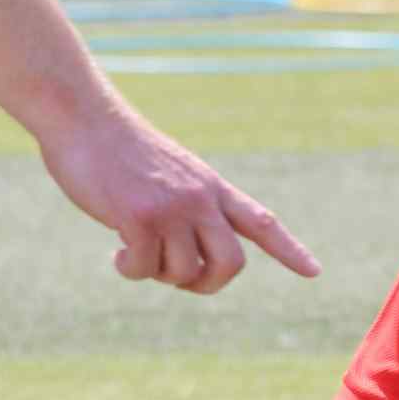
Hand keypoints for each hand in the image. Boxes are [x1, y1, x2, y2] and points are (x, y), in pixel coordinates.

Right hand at [42, 107, 319, 293]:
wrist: (84, 116)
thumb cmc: (120, 148)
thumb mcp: (172, 171)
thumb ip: (192, 205)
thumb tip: (194, 254)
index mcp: (213, 188)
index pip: (262, 222)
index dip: (289, 250)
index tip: (314, 272)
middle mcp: (201, 199)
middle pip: (230, 264)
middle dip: (207, 283)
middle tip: (177, 278)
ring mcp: (172, 208)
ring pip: (185, 272)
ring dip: (159, 275)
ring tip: (137, 253)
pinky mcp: (139, 217)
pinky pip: (145, 269)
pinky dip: (130, 269)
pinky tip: (117, 251)